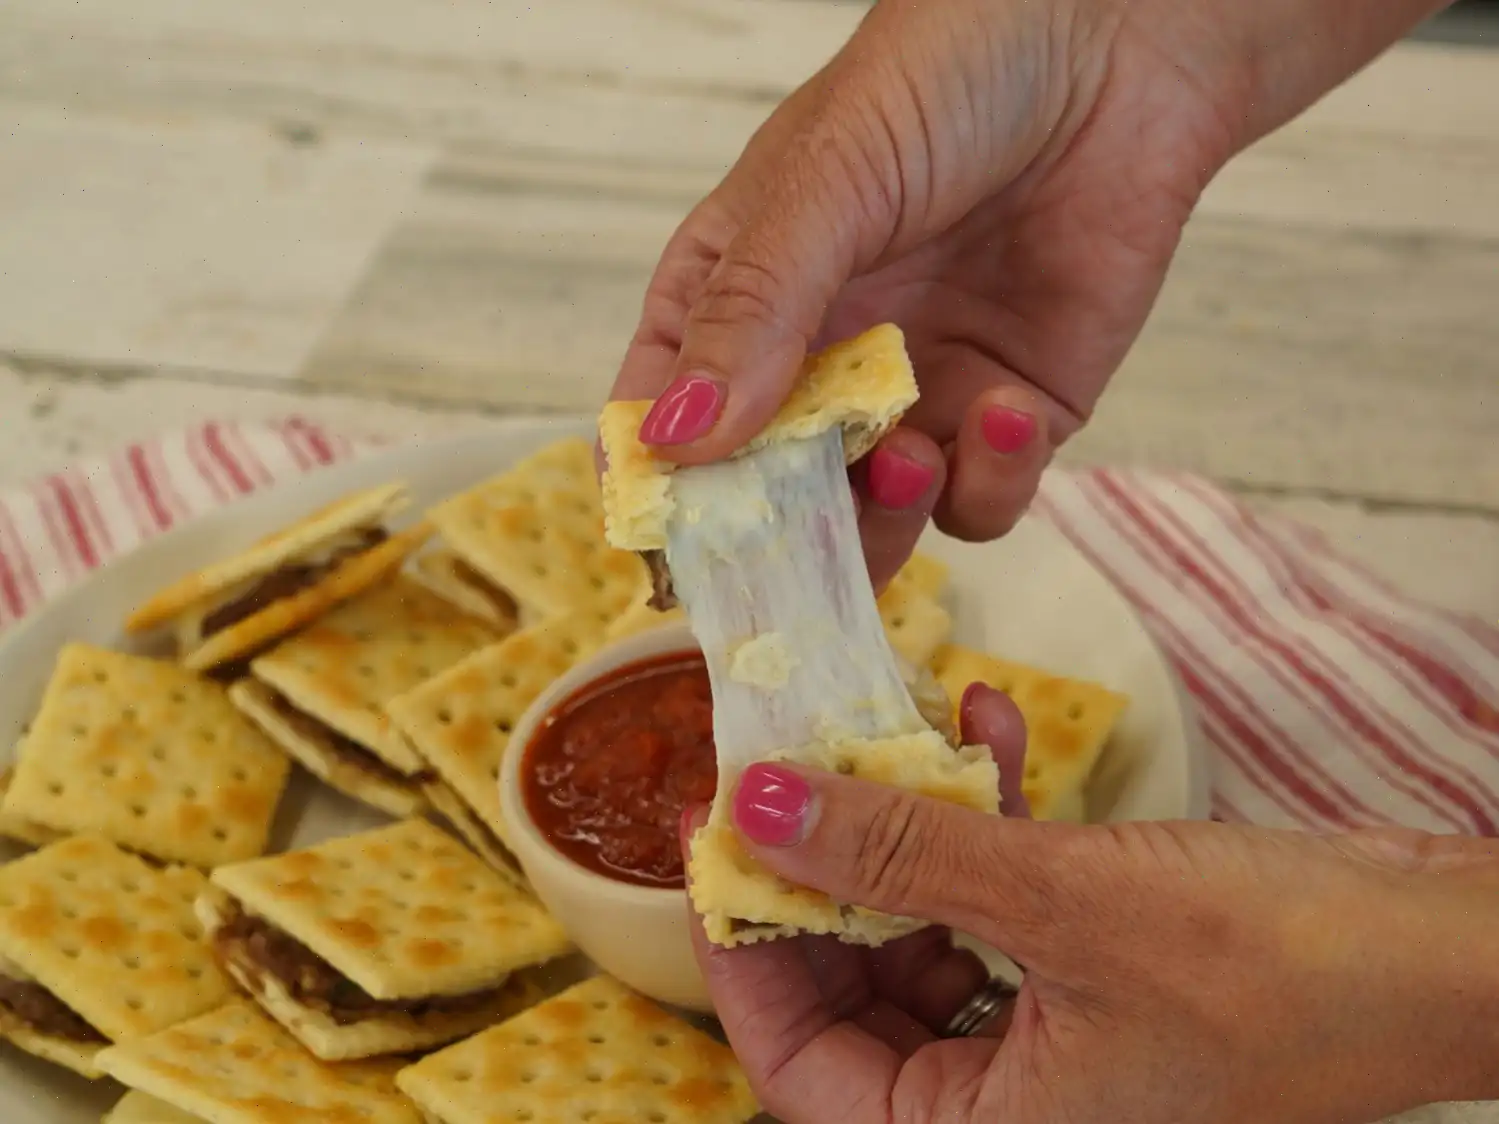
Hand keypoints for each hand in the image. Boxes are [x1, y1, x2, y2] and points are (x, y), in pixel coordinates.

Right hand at [604, 0, 1447, 589]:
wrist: (1119, 43)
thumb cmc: (947, 75)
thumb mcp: (826, 181)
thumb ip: (754, 310)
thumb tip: (679, 440)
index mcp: (737, 298)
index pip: (666, 412)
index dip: (660, 484)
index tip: (665, 537)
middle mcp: (818, 361)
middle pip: (769, 496)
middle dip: (779, 535)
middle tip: (791, 553)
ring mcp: (914, 394)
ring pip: (874, 522)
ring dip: (884, 516)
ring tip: (907, 457)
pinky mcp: (1010, 415)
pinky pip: (982, 500)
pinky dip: (991, 479)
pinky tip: (1007, 408)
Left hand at [687, 725, 1498, 1121]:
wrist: (1450, 949)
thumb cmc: (1286, 965)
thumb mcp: (1064, 900)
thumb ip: (898, 851)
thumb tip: (755, 807)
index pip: (803, 1069)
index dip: (743, 955)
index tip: (717, 840)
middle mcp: (1011, 1105)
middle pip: (854, 991)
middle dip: (827, 866)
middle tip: (795, 764)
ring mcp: (1052, 1039)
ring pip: (923, 928)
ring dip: (911, 822)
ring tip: (901, 721)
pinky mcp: (1091, 971)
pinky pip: (1000, 901)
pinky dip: (986, 817)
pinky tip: (986, 724)